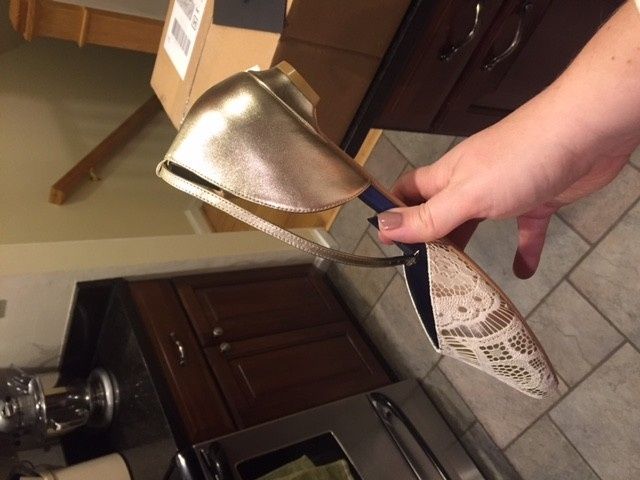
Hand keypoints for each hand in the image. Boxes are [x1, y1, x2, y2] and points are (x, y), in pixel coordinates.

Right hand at [377, 91, 629, 278]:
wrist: (587, 133)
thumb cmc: (519, 161)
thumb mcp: (467, 195)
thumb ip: (429, 216)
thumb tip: (382, 228)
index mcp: (446, 177)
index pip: (407, 193)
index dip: (393, 214)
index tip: (387, 245)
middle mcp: (470, 183)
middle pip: (440, 213)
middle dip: (429, 239)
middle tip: (422, 272)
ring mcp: (504, 191)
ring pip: (478, 223)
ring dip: (468, 248)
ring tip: (459, 280)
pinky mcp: (537, 200)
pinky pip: (525, 230)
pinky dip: (522, 251)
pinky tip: (521, 273)